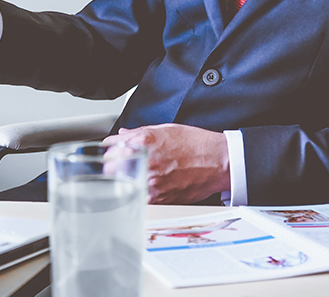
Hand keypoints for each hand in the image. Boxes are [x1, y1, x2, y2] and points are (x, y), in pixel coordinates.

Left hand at [103, 123, 229, 203]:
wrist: (219, 162)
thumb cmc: (197, 144)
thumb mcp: (167, 129)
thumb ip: (140, 132)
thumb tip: (123, 135)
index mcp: (145, 141)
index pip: (110, 146)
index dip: (110, 150)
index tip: (111, 152)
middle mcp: (146, 161)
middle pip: (110, 168)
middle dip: (112, 167)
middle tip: (118, 167)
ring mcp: (151, 182)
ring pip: (122, 186)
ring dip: (123, 182)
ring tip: (134, 177)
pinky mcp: (159, 199)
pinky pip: (138, 198)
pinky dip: (138, 194)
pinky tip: (145, 188)